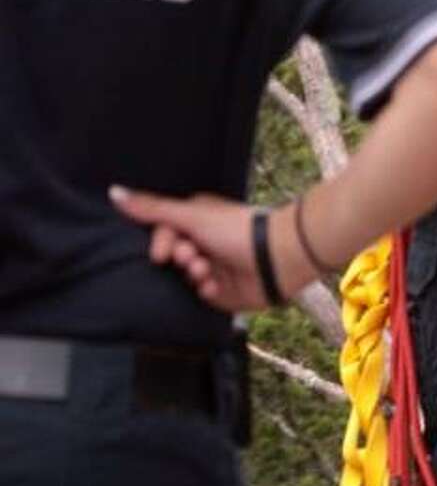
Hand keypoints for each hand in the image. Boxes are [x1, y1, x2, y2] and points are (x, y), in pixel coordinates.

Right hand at [110, 185, 294, 312]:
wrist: (273, 259)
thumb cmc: (234, 230)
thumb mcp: (190, 216)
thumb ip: (152, 209)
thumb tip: (113, 191)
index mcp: (198, 218)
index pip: (163, 231)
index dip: (161, 243)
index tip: (163, 254)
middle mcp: (203, 240)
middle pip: (172, 254)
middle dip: (180, 259)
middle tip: (192, 259)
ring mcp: (211, 265)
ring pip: (183, 275)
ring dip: (192, 274)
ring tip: (206, 272)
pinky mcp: (219, 290)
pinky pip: (199, 294)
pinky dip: (205, 290)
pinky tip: (215, 286)